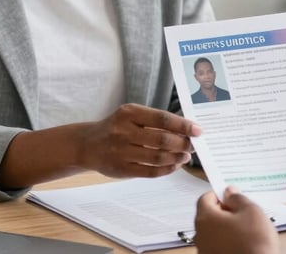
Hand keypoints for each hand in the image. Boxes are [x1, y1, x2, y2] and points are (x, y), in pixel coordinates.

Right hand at [76, 103, 201, 177]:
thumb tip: (186, 130)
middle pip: (162, 139)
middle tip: (193, 145)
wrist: (87, 144)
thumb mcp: (130, 115)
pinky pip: (150, 172)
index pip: (162, 119)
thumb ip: (155, 121)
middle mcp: (123, 131)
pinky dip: (166, 169)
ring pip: (158, 157)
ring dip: (177, 158)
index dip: (183, 125)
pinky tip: (174, 165)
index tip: (198, 130)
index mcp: (129, 113)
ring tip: (185, 156)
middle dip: (183, 143)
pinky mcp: (121, 169)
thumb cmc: (116, 127)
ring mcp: (121, 151)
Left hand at [195, 187, 278, 253]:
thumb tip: (229, 192)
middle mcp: (200, 235)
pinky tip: (242, 244)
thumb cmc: (254, 240)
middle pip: (207, 216)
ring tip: (245, 230)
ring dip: (225, 228)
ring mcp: (204, 251)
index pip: (205, 198)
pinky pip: (217, 246)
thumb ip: (237, 198)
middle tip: (242, 213)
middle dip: (223, 212)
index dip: (218, 194)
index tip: (232, 197)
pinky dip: (226, 242)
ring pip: (212, 233)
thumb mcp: (251, 211)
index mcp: (205, 218)